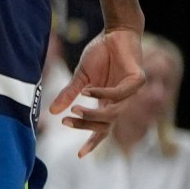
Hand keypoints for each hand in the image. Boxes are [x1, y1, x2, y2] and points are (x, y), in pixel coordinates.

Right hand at [49, 27, 145, 156]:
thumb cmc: (100, 54)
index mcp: (108, 103)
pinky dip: (102, 94)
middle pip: (106, 124)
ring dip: (93, 114)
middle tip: (66, 121)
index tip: (80, 155)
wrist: (115, 33)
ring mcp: (131, 92)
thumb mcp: (80, 77)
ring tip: (74, 109)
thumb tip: (51, 112)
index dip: (92, 141)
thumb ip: (69, 94)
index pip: (103, 128)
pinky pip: (119, 94)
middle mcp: (121, 101)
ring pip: (114, 113)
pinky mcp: (138, 80)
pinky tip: (88, 91)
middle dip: (85, 125)